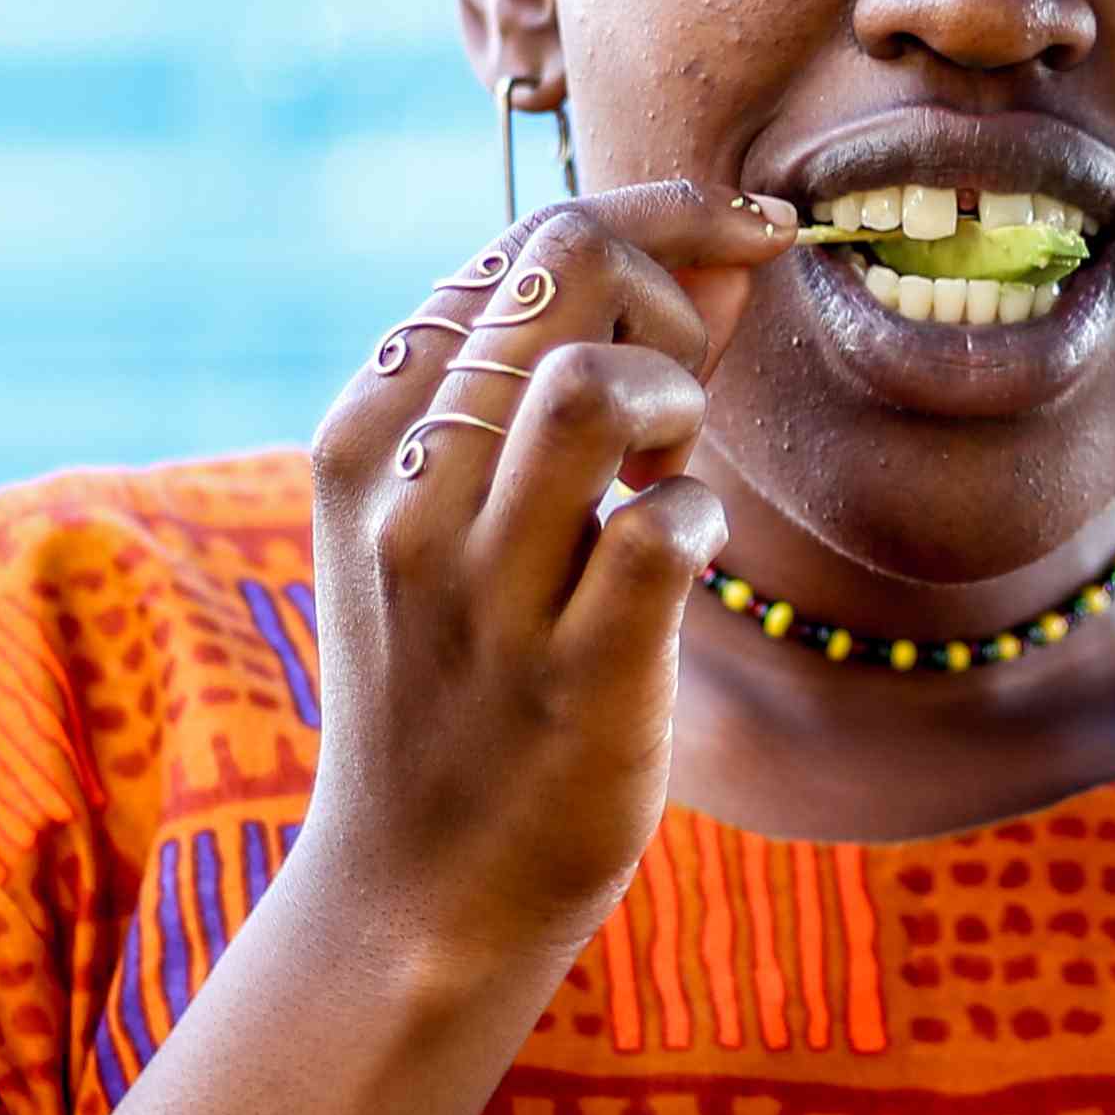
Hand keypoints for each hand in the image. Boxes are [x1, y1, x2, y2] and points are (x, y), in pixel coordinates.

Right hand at [289, 180, 795, 974]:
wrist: (414, 895)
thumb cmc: (469, 681)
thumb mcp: (478, 510)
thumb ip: (593, 364)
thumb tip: (730, 249)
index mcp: (372, 430)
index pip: (522, 240)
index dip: (657, 219)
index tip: (742, 239)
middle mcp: (409, 493)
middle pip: (564, 269)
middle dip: (668, 292)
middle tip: (681, 393)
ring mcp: (483, 590)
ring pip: (600, 385)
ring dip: (677, 397)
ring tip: (670, 467)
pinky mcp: (570, 679)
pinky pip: (665, 532)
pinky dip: (703, 518)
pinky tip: (688, 553)